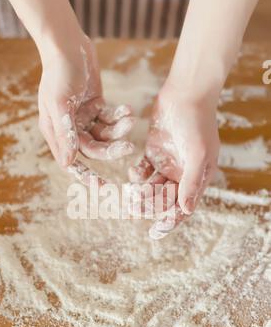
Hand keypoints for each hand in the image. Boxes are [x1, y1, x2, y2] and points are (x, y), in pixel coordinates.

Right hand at [38, 36, 133, 178]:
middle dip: (111, 149)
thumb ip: (65, 134)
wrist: (68, 45)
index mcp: (56, 132)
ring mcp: (84, 118)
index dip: (86, 175)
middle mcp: (70, 128)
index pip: (72, 161)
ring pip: (105, 135)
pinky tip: (127, 109)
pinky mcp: (96, 106)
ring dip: (118, 130)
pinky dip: (119, 116)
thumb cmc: (59, 73)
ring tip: (129, 120)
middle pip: (94, 149)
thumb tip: (68, 164)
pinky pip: (110, 119)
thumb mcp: (59, 104)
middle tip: (129, 148)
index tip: (101, 187)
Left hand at [129, 87, 219, 238]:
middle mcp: (182, 174)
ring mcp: (167, 164)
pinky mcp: (154, 152)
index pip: (183, 207)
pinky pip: (143, 170)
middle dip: (149, 206)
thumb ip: (191, 183)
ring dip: (141, 193)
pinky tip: (132, 174)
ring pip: (151, 187)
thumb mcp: (198, 154)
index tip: (155, 232)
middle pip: (164, 199)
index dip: (170, 222)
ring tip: (128, 196)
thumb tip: (186, 210)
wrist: (185, 93)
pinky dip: (137, 175)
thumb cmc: (196, 123)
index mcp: (196, 179)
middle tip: (133, 208)